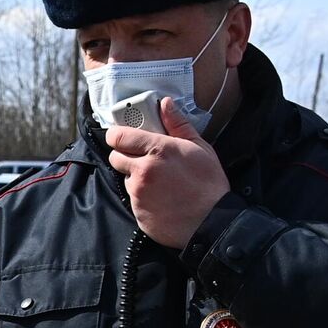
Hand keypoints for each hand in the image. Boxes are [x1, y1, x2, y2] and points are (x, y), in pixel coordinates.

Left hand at [104, 97, 230, 248]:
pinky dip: (142, 197)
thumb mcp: (199, 148)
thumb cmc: (209, 184)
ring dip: (135, 178)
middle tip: (143, 159)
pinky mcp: (137, 212)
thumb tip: (165, 104)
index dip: (118, 135)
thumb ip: (178, 125)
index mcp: (158, 150)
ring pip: (125, 178)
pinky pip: (133, 199)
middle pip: (115, 157)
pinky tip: (161, 198)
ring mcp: (138, 193)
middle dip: (125, 156)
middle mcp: (143, 170)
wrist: (212, 223)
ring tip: (159, 182)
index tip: (122, 137)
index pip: (118, 136)